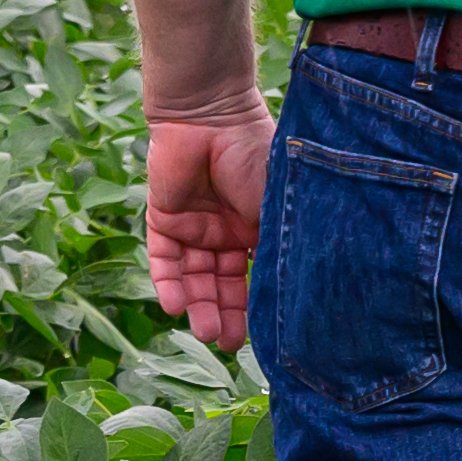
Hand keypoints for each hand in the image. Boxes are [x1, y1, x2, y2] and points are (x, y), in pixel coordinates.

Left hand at [142, 102, 269, 361]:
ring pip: (194, 278)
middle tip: (229, 346)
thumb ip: (279, 242)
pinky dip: (168, 284)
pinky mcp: (163, 218)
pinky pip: (163, 260)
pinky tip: (174, 308)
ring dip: (199, 306)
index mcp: (254, 227)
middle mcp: (224, 232)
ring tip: (207, 334)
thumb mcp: (275, 204)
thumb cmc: (254, 153)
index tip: (264, 336)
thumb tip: (297, 289)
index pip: (254, 276)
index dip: (256, 306)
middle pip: (222, 284)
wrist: (212, 114)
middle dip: (226, 315)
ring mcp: (194, 226)